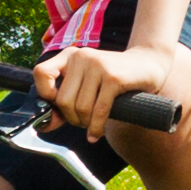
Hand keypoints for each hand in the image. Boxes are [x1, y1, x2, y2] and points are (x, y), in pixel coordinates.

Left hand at [40, 41, 190, 139]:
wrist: (149, 64)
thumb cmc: (114, 79)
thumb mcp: (87, 86)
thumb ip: (65, 103)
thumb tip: (44, 126)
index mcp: (71, 55)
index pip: (41, 74)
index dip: (46, 96)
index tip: (58, 108)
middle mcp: (81, 56)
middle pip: (62, 100)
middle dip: (72, 119)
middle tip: (83, 122)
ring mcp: (98, 65)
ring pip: (80, 108)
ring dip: (85, 125)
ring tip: (93, 125)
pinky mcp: (113, 77)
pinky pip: (98, 111)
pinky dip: (96, 127)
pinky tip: (97, 134)